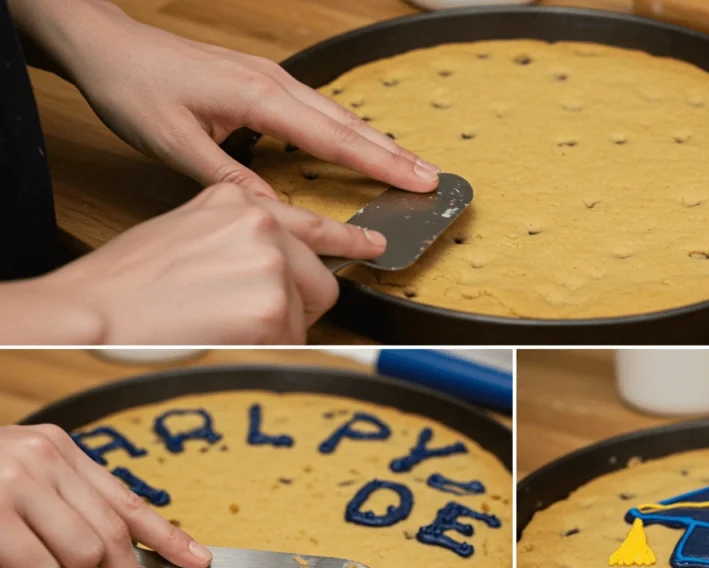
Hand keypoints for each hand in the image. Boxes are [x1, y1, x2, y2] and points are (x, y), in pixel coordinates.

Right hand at [0, 424, 211, 567]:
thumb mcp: (26, 472)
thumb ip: (70, 500)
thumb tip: (119, 549)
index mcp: (60, 450)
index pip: (127, 499)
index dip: (168, 536)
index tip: (199, 563)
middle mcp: (44, 461)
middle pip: (113, 538)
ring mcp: (15, 485)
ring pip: (79, 559)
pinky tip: (4, 564)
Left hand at [11, 0, 438, 197]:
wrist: (107, 46)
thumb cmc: (136, 89)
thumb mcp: (176, 144)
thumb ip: (232, 179)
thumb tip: (278, 213)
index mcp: (260, 97)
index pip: (335, 139)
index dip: (381, 164)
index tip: (419, 182)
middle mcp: (275, 82)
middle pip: (349, 123)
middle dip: (395, 153)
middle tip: (434, 179)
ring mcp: (272, 78)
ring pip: (338, 114)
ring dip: (377, 142)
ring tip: (410, 166)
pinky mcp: (263, 82)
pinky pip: (319, 110)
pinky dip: (349, 131)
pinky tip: (359, 144)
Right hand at [24, 183, 378, 343]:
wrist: (90, 316)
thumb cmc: (124, 288)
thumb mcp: (185, 236)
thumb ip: (236, 241)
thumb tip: (273, 267)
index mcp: (234, 202)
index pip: (308, 223)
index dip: (346, 240)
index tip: (373, 245)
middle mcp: (261, 224)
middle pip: (318, 280)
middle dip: (293, 306)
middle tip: (243, 317)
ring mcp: (272, 264)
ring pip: (307, 315)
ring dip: (276, 331)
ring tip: (220, 325)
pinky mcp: (275, 308)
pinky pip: (295, 343)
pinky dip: (267, 351)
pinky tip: (225, 338)